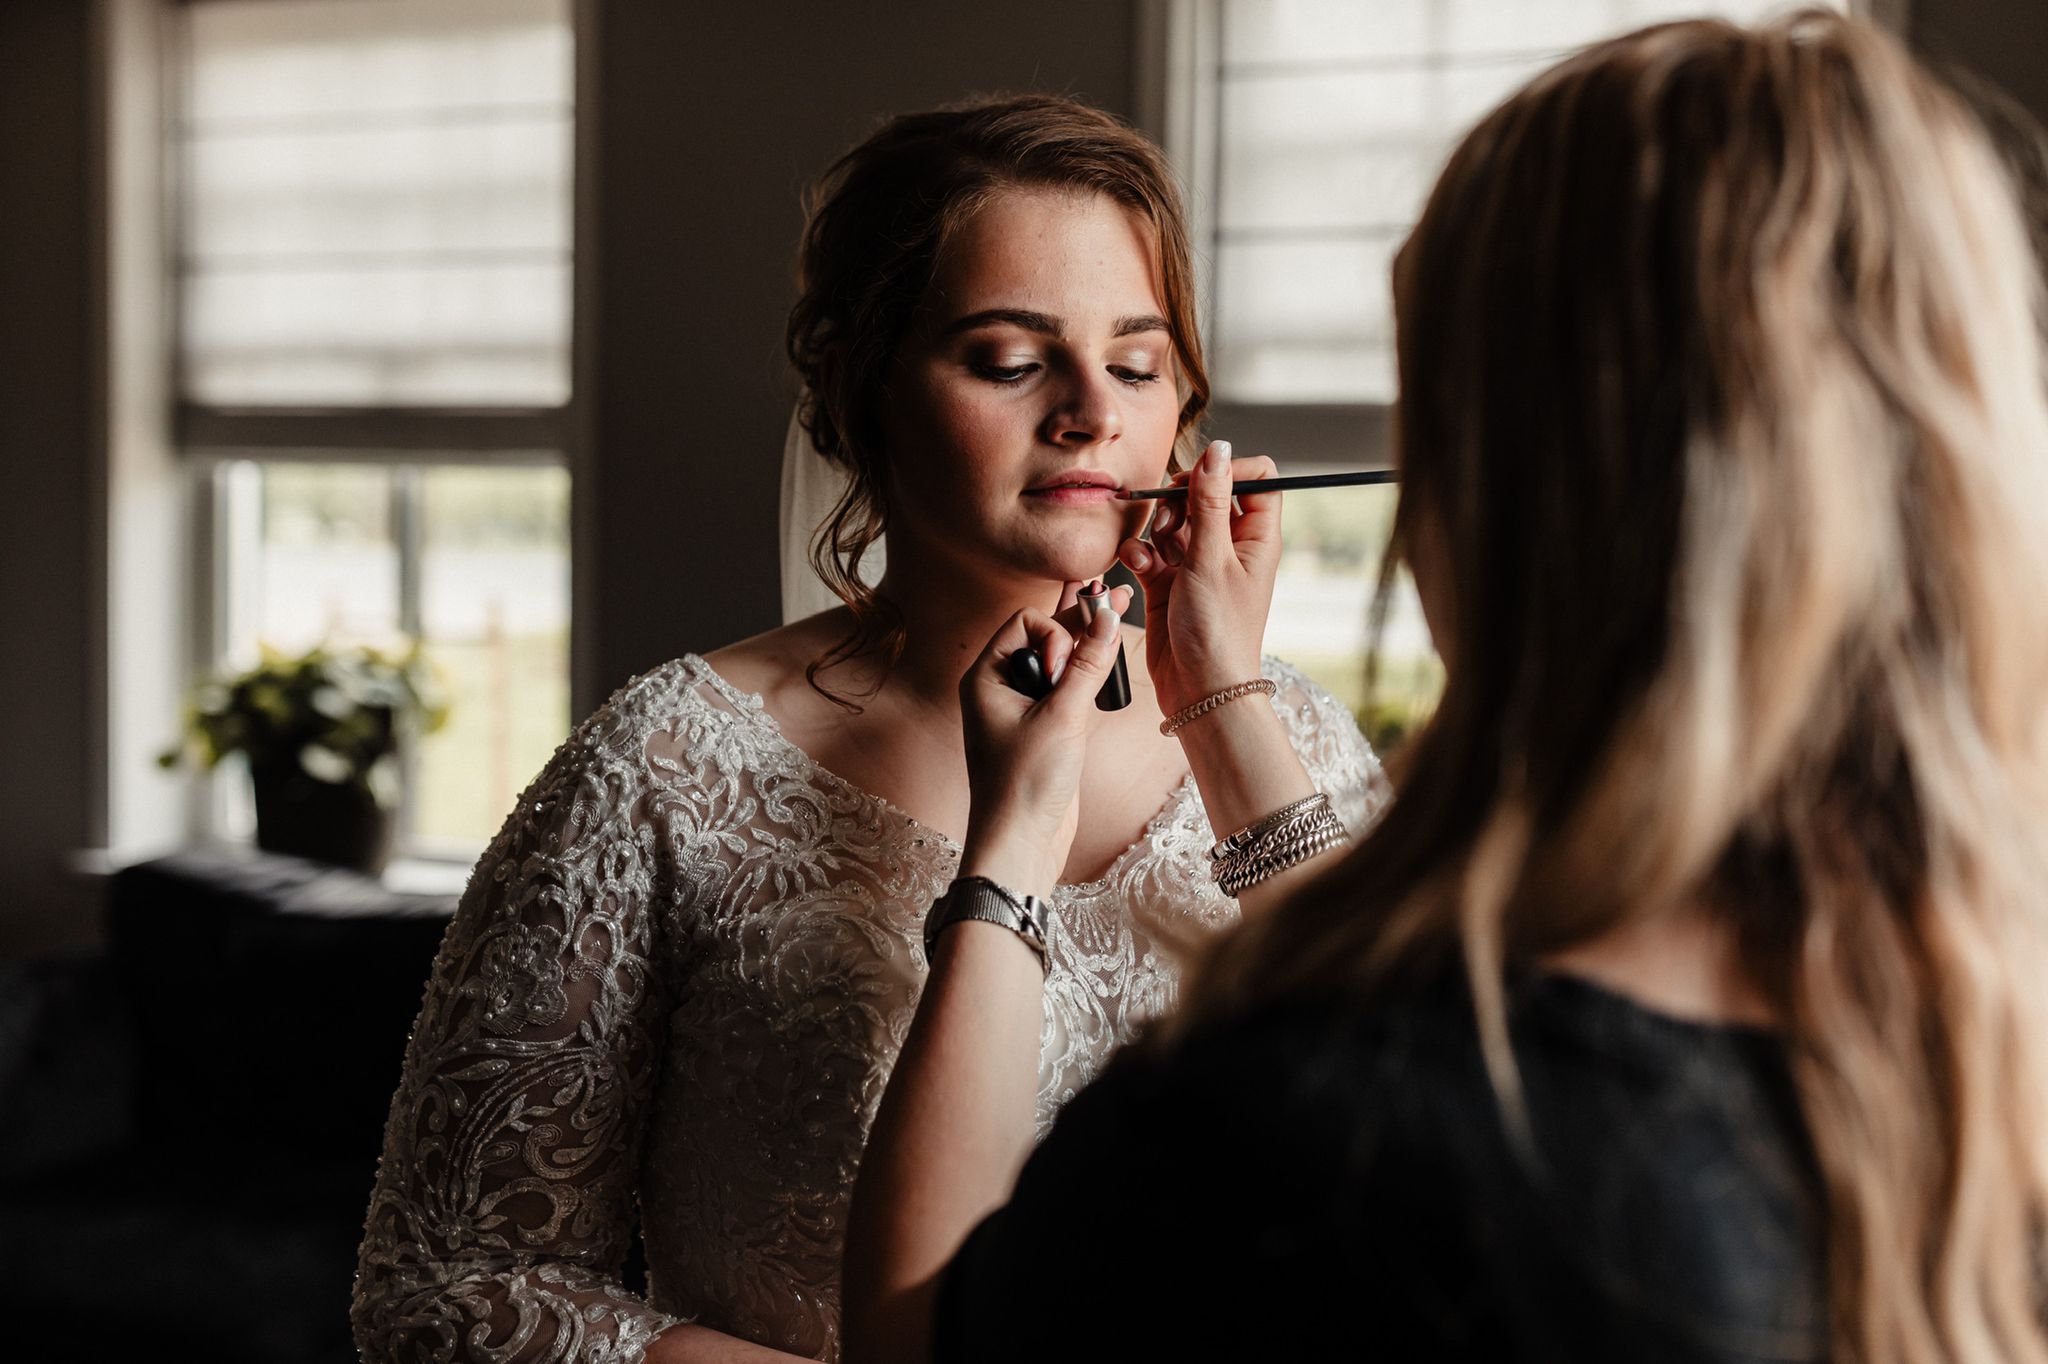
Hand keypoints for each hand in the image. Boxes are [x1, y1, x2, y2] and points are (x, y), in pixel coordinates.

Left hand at [957, 587, 1127, 895]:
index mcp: (986, 677)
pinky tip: (1107, 660)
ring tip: (1119, 624)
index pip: (1026, 622)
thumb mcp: (1062, 717)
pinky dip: (1085, 676)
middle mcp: (999, 687)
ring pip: (1058, 663)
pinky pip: (1064, 689)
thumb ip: (1087, 664)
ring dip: (1086, 648)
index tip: (1063, 672)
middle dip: (1080, 625)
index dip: (1054, 635)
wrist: (1021, 843)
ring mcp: (1021, 709)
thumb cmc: (1025, 783)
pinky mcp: (1042, 729)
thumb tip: (1108, 617)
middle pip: (1045, 637)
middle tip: (1121, 599)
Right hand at [1118, 439, 1280, 717]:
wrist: (1200, 691)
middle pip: (1205, 496)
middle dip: (1180, 501)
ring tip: (1155, 550)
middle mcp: (1229, 547)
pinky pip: (1152, 552)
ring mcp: (1198, 565)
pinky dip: (1141, 554)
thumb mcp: (1212, 559)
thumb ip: (1210, 502)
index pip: (1256, 479)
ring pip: (1174, 523)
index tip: (1199, 480)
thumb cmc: (1219, 633)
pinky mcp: (1169, 584)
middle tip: (1170, 521)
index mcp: (1257, 538)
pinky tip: (1138, 566)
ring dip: (1157, 529)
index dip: (1227, 471)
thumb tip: (1219, 450)